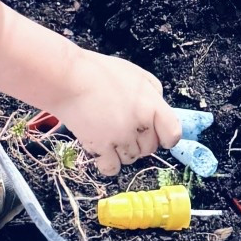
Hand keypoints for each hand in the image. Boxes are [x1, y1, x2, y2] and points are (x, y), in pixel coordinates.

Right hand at [51, 52, 180, 176]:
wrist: (68, 78)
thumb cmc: (99, 73)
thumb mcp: (137, 75)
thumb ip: (153, 93)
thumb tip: (159, 111)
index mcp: (152, 104)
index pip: (172, 134)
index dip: (166, 138)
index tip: (159, 137)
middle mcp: (140, 123)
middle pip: (150, 148)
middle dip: (140, 142)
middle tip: (124, 129)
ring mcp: (121, 137)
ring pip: (131, 158)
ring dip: (123, 151)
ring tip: (109, 133)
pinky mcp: (101, 147)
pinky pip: (112, 168)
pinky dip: (108, 164)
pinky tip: (103, 153)